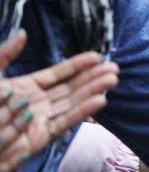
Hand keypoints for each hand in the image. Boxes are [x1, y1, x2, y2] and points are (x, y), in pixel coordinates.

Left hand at [0, 30, 116, 171]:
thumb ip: (6, 54)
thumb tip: (23, 33)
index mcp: (25, 88)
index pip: (57, 74)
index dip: (77, 65)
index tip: (97, 56)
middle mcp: (37, 103)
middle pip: (71, 88)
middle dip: (93, 78)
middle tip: (114, 68)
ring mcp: (41, 120)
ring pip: (72, 103)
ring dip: (93, 92)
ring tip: (113, 80)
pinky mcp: (41, 137)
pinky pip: (65, 122)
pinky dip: (82, 112)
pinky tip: (99, 101)